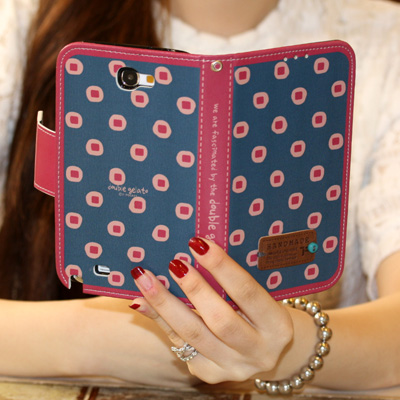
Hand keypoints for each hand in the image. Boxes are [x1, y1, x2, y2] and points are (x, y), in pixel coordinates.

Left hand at [130, 237, 294, 383]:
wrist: (265, 351)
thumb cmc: (257, 312)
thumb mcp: (257, 296)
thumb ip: (231, 281)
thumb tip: (196, 249)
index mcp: (277, 326)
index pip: (247, 292)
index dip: (222, 267)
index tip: (198, 244)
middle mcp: (258, 351)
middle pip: (220, 319)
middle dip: (193, 288)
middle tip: (173, 263)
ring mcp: (233, 367)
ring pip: (192, 335)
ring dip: (164, 304)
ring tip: (145, 279)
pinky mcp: (210, 374)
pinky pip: (178, 344)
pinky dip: (159, 320)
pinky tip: (142, 302)